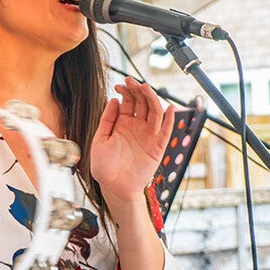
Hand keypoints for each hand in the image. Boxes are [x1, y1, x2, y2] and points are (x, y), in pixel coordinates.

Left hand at [90, 78, 174, 218]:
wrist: (114, 188)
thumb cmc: (105, 168)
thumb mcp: (99, 141)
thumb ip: (106, 120)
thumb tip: (113, 100)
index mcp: (123, 124)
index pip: (129, 101)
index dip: (126, 91)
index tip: (121, 85)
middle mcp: (137, 128)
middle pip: (142, 103)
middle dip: (138, 90)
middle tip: (132, 82)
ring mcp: (148, 136)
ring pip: (154, 112)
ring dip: (152, 99)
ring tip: (145, 88)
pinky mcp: (157, 148)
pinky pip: (165, 132)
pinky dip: (169, 120)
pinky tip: (169, 108)